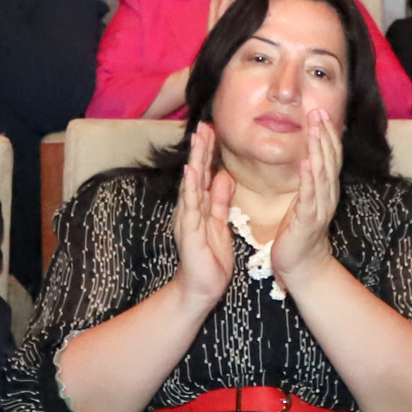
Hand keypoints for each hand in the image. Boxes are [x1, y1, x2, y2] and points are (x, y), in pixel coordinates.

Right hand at [170, 123, 236, 314]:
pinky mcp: (190, 231)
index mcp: (199, 206)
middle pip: (196, 172)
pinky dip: (190, 186)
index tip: (213, 129)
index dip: (208, 152)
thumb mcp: (219, 224)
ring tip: (198, 137)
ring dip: (195, 159)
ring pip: (192, 183)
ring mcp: (188, 218)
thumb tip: (224, 176)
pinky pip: (191, 205)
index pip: (204, 173)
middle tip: (205, 123)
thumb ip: (220, 201)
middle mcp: (190, 208)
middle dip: (201, 148)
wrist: (201, 288)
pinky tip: (191, 170)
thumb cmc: (210, 259)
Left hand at [268, 119, 343, 292]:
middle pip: (329, 160)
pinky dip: (308, 179)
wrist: (302, 264)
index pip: (330, 155)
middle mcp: (327, 195)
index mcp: (325, 188)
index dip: (327, 133)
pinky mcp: (308, 221)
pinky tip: (306, 163)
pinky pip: (309, 197)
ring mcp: (320, 208)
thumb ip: (308, 177)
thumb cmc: (299, 230)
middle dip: (324, 134)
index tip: (320, 111)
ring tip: (314, 129)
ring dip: (318, 150)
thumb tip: (306, 154)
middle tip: (318, 111)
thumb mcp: (305, 198)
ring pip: (322, 174)